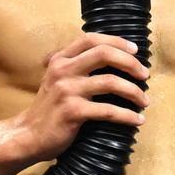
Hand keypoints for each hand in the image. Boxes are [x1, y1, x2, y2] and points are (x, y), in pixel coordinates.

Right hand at [11, 34, 149, 159]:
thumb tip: (111, 57)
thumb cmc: (50, 109)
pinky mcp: (73, 112)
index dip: (117, 41)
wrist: (29, 136)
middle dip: (130, 63)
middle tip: (144, 75)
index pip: (91, 39)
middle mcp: (62, 71)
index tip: (135, 51)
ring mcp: (67, 91)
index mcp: (60, 60)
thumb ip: (75, 66)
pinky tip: (137, 120)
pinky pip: (108, 111)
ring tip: (145, 100)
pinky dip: (127, 116)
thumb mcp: (56, 80)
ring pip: (110, 82)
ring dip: (134, 92)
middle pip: (104, 54)